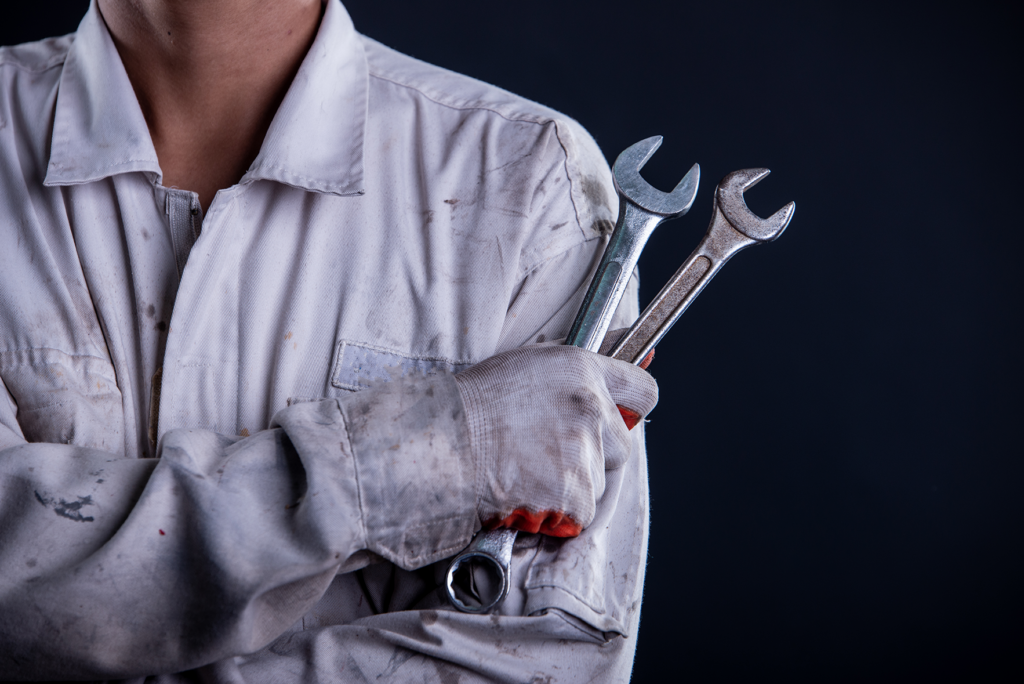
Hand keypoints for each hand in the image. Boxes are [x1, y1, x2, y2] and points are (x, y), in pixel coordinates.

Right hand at [454, 344, 657, 536]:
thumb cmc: (476, 402)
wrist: (444, 442)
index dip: (632, 409)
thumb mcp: (531, 363)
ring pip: (599, 481)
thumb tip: (641, 346)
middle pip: (623, 445)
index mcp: (583, 372)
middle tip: (551, 451)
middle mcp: (591, 410)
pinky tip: (527, 491)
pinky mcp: (574, 494)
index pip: (643, 392)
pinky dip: (559, 511)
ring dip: (572, 484)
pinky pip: (581, 512)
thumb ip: (582, 368)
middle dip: (596, 453)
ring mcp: (584, 454)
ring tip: (527, 469)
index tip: (619, 418)